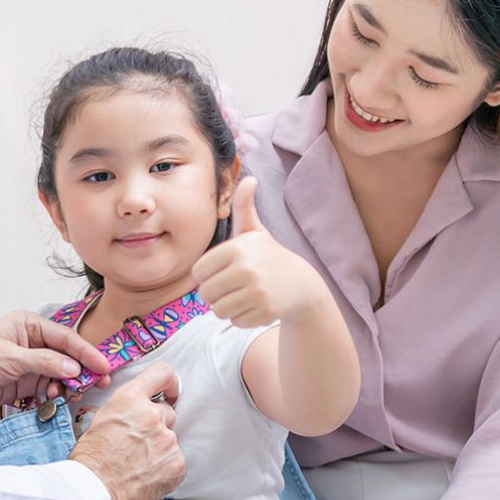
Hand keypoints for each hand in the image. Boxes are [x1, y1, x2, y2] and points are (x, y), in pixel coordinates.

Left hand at [0, 311, 111, 413]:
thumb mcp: (9, 358)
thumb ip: (43, 363)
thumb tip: (73, 369)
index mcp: (29, 325)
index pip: (65, 337)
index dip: (86, 352)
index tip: (103, 365)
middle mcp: (32, 342)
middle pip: (67, 355)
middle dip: (83, 369)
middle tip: (100, 383)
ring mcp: (30, 363)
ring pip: (60, 373)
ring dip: (69, 384)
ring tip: (72, 393)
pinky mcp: (25, 382)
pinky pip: (48, 387)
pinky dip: (55, 393)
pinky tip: (56, 398)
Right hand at [68, 365, 184, 499]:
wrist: (92, 491)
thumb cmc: (89, 460)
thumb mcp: (101, 420)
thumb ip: (126, 411)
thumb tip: (136, 414)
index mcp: (131, 399)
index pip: (162, 373)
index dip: (169, 383)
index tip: (170, 392)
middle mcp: (153, 415)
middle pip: (167, 412)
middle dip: (156, 426)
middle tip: (138, 444)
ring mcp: (167, 440)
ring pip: (170, 439)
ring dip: (159, 449)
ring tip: (137, 464)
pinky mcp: (176, 463)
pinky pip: (176, 461)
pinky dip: (164, 468)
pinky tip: (145, 476)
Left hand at [193, 178, 329, 327]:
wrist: (300, 284)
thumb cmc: (268, 256)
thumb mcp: (255, 232)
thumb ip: (244, 207)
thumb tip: (249, 178)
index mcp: (237, 248)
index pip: (198, 272)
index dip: (206, 275)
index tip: (222, 271)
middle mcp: (246, 269)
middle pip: (206, 294)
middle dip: (215, 294)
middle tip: (232, 287)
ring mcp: (257, 291)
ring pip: (218, 311)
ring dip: (227, 307)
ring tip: (243, 296)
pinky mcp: (265, 312)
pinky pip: (235, 321)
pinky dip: (242, 317)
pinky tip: (255, 306)